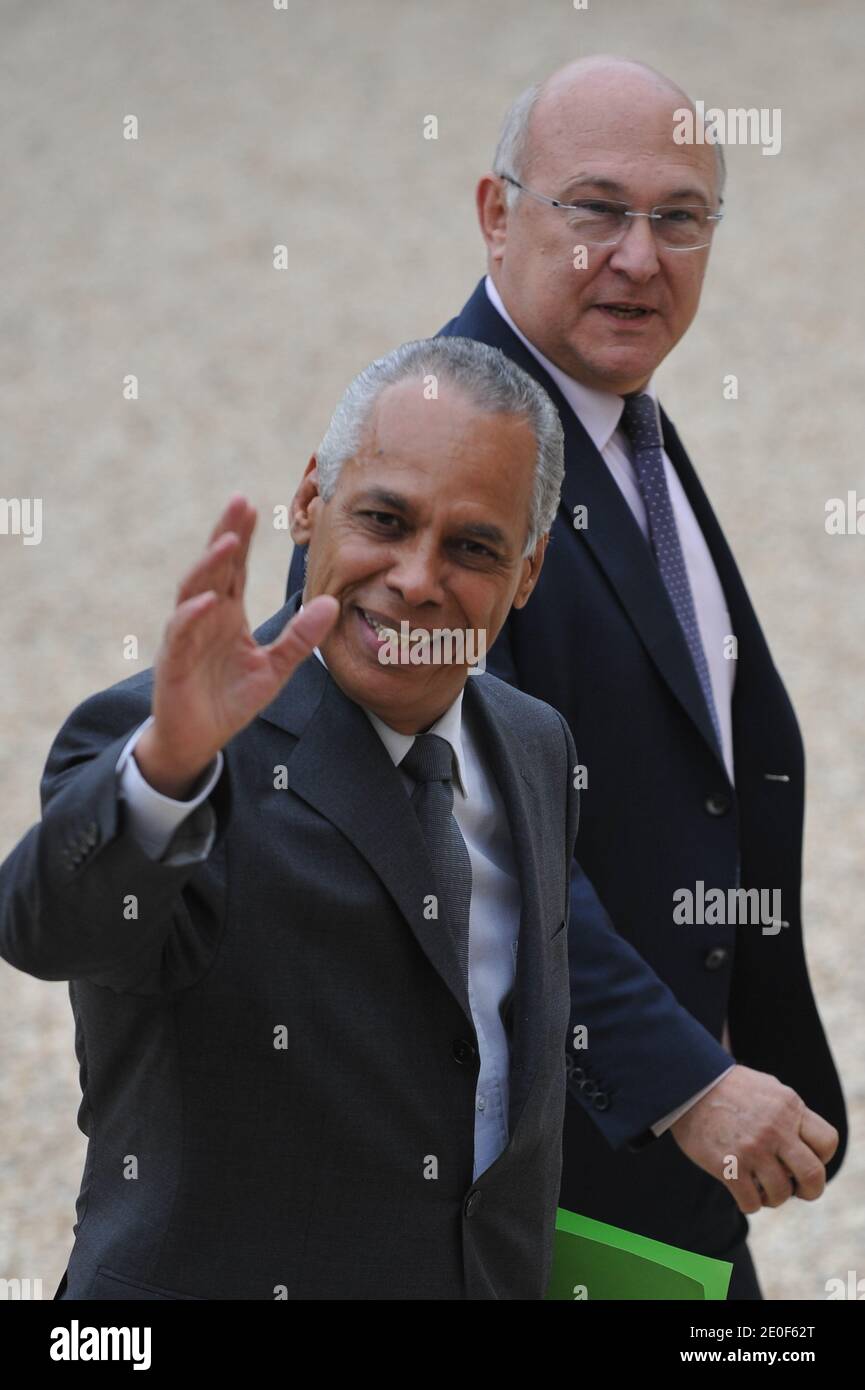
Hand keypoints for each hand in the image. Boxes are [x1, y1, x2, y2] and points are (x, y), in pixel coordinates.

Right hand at [135, 495, 337, 796]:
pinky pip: (182, 633)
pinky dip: (193, 616)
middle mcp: (204, 617)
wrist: (196, 741)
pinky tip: (209, 601)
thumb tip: (333, 603)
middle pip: (213, 567)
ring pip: (194, 591)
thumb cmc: (229, 700)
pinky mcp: (174, 662)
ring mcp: (186, 636)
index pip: (234, 568)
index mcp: (227, 614)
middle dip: (226, 534)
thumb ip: (301, 638)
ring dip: (209, 565)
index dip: (242, 536)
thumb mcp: (275, 669)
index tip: (254, 507)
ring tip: (228, 541)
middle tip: (239, 502)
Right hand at [670, 1063, 838, 1213]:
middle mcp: (775, 1129)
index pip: (827, 1142)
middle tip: (796, 1189)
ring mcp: (752, 1149)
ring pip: (781, 1194)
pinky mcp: (727, 1166)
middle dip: (809, 1190)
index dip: (822, 1158)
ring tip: (762, 1188)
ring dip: (774, 1198)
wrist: (687, 1086)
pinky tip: (742, 1191)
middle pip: (814, 1176)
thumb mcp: (769, 1089)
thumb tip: (808, 1143)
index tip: (804, 1160)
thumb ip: (791, 1114)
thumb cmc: (729, 1089)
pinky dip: (749, 1203)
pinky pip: (751, 1203)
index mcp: (789, 1107)